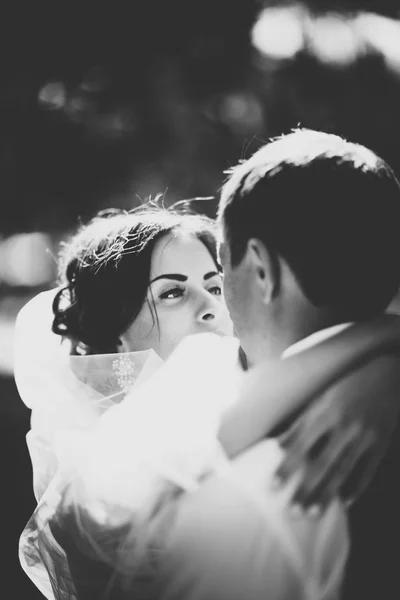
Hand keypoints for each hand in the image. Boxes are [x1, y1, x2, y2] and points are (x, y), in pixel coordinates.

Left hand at [273, 354, 399, 512]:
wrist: (387, 377)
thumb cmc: (346, 387)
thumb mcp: (321, 399)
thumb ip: (301, 422)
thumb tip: (278, 445)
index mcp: (325, 412)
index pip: (301, 445)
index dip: (287, 467)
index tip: (273, 487)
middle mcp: (344, 425)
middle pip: (322, 463)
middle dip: (307, 488)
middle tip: (292, 511)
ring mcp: (365, 437)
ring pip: (343, 471)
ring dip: (327, 494)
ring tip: (313, 513)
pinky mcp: (380, 444)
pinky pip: (368, 470)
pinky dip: (356, 487)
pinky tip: (344, 503)